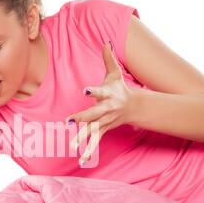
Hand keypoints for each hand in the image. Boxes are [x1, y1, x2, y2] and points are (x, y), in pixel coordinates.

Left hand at [66, 42, 135, 165]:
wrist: (134, 106)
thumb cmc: (120, 88)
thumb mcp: (115, 73)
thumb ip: (108, 59)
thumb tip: (105, 41)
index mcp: (108, 95)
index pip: (99, 92)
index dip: (93, 91)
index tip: (85, 91)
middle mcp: (106, 109)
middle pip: (93, 114)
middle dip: (82, 118)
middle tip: (69, 121)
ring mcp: (105, 121)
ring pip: (93, 130)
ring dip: (83, 137)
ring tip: (72, 145)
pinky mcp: (104, 129)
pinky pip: (96, 141)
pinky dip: (90, 151)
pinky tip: (82, 160)